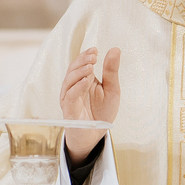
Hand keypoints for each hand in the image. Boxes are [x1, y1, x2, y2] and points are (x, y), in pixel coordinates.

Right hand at [60, 47, 121, 163]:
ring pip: (69, 80)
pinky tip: (87, 80)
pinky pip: (70, 96)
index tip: (95, 49)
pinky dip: (78, 87)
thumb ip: (111, 71)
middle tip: (94, 56)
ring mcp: (69, 98)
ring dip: (80, 72)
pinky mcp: (69, 110)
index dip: (85, 55)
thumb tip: (115, 49)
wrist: (96, 135)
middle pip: (72, 69)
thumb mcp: (111, 89)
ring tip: (91, 66)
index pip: (80, 63)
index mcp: (83, 80)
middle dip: (82, 60)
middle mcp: (73, 87)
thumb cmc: (102, 112)